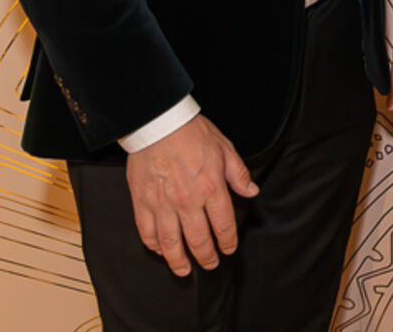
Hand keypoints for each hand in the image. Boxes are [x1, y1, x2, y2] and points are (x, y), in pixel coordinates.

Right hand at [125, 115, 258, 276]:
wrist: (158, 123)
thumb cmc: (192, 133)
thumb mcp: (225, 148)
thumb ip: (238, 173)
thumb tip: (251, 191)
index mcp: (211, 188)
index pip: (223, 225)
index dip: (227, 241)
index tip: (228, 249)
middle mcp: (188, 201)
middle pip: (198, 240)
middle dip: (206, 257)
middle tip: (210, 265)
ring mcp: (162, 204)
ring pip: (171, 243)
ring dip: (178, 261)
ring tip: (184, 270)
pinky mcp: (142, 202)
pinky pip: (147, 232)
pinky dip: (154, 245)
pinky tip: (160, 250)